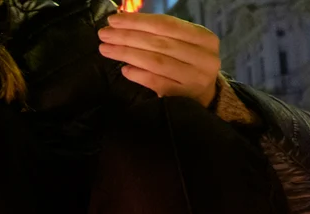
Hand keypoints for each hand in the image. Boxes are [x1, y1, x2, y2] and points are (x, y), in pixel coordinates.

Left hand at [99, 12, 220, 106]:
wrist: (204, 96)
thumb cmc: (187, 64)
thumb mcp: (183, 45)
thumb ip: (160, 34)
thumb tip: (123, 24)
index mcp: (204, 38)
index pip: (167, 25)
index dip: (138, 21)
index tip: (114, 20)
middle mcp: (203, 57)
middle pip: (159, 42)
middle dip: (127, 37)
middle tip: (104, 35)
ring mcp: (195, 78)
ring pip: (156, 61)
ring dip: (127, 54)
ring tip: (106, 49)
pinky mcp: (183, 96)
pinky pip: (156, 82)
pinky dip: (138, 74)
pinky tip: (124, 70)